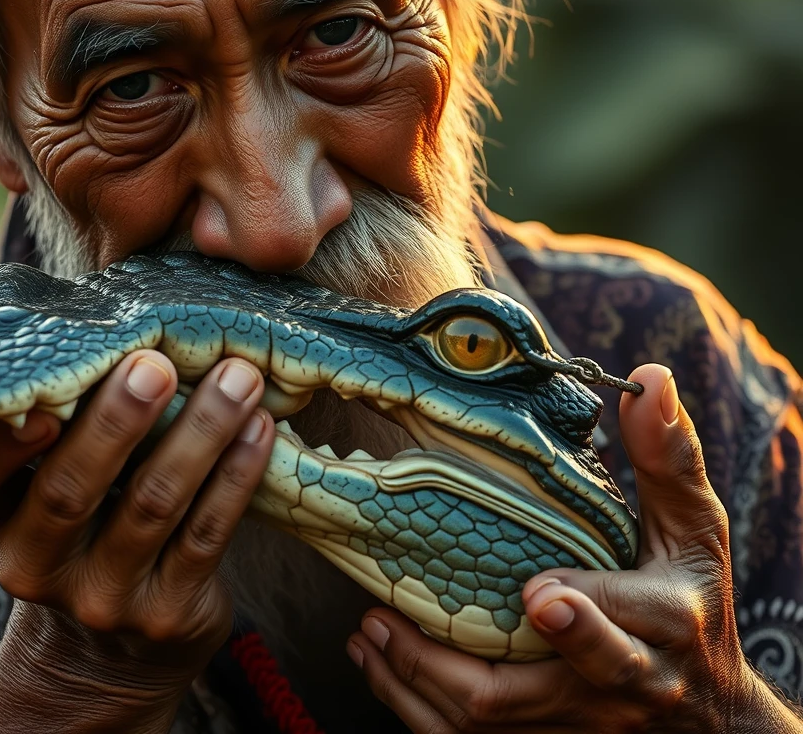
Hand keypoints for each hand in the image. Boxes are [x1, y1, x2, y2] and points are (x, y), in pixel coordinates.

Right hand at [0, 350, 273, 731]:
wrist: (105, 640)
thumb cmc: (73, 509)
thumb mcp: (32, 472)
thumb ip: (47, 406)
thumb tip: (93, 310)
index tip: (44, 399)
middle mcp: (26, 564)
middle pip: (69, 492)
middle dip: (116, 423)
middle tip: (157, 363)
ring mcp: (97, 597)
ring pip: (151, 507)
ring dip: (200, 434)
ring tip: (239, 379)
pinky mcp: (163, 614)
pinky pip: (206, 536)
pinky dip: (236, 475)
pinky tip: (261, 427)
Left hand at [346, 364, 796, 732]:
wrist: (709, 716)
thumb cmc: (695, 604)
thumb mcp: (694, 531)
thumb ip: (667, 459)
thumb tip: (649, 377)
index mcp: (657, 629)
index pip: (617, 633)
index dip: (579, 622)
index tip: (537, 594)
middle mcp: (613, 690)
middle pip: (534, 696)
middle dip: (462, 667)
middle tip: (392, 618)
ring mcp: (571, 727)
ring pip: (486, 725)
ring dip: (417, 683)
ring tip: (367, 630)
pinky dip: (414, 706)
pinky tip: (374, 659)